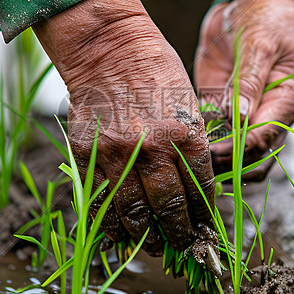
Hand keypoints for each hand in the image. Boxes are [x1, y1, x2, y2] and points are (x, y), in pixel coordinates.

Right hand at [33, 0, 216, 255]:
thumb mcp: (190, 102)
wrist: (108, 49)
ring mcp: (118, 155)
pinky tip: (120, 234)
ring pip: (134, 213)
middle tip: (182, 244)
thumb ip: (193, 144)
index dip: (204, 215)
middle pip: (170, 208)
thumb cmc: (155, 71)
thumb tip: (198, 185)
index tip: (205, 227)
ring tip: (153, 245)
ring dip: (146, 236)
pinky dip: (111, 224)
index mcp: (186, 134)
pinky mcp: (89, 156)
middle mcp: (153, 149)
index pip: (201, 190)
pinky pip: (100, 202)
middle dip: (179, 233)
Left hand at [194, 0, 293, 179]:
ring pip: (237, 153)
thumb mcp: (259, 44)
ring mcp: (249, 114)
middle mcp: (273, 113)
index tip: (214, 150)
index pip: (267, 135)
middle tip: (198, 160)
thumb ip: (249, 82)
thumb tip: (242, 119)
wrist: (249, 2)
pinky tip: (184, 143)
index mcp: (291, 99)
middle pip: (256, 155)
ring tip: (188, 159)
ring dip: (215, 159)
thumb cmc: (265, 18)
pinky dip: (203, 142)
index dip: (241, 147)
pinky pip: (215, 134)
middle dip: (229, 162)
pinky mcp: (226, 108)